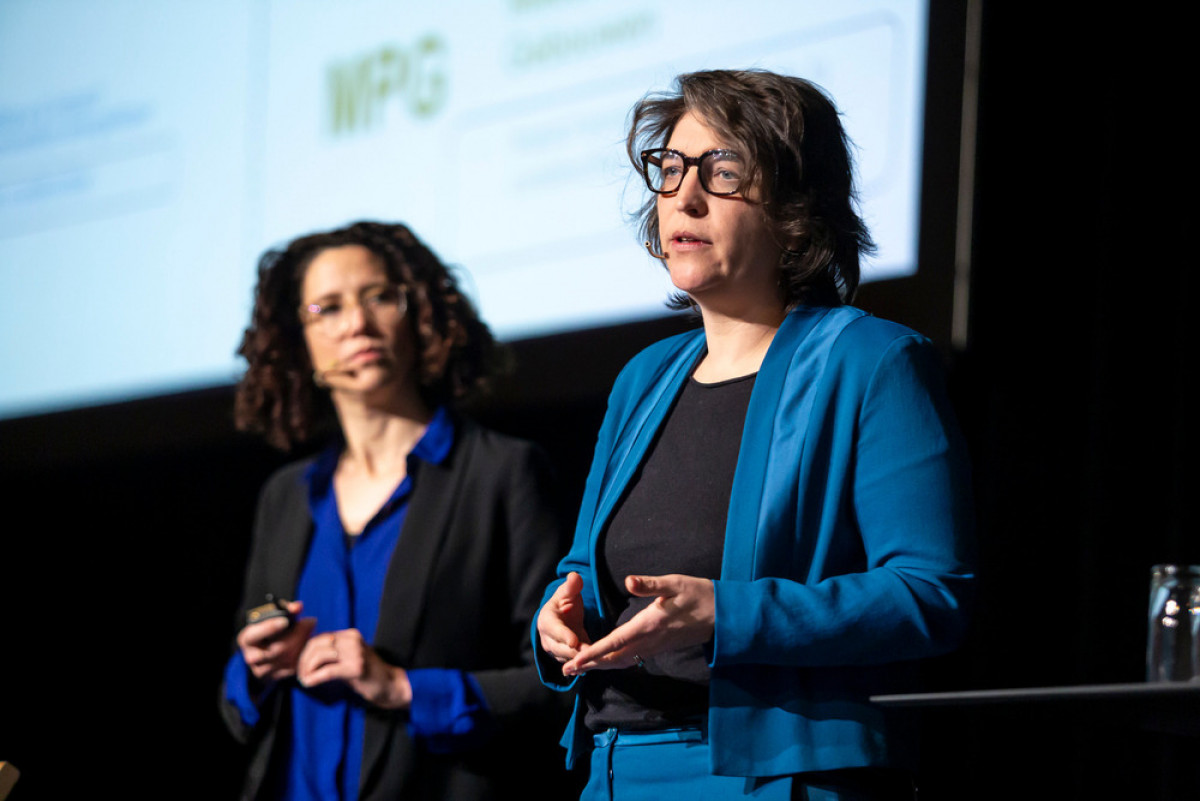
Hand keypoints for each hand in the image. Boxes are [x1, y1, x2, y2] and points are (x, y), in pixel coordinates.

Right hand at [237, 600, 315, 682]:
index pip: (254, 636)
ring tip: (311, 631)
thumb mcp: (271, 617)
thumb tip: (298, 607)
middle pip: (276, 649)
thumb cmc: (270, 630)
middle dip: (297, 635)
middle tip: (310, 622)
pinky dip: (303, 653)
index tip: (285, 621)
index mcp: (247, 639)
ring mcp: (263, 669)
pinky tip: (309, 643)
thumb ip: (285, 609)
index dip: (269, 628)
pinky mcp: (276, 677)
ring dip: (303, 643)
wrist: (265, 653)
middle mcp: (252, 656)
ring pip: (288, 658)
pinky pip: (294, 666)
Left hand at [296, 629, 411, 709]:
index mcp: (350, 635)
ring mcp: (356, 653)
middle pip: (317, 645)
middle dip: (304, 661)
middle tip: (301, 674)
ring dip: (307, 669)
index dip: (306, 652)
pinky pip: (328, 671)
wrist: (390, 685)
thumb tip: (307, 657)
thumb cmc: (368, 674)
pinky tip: (309, 683)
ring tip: (305, 679)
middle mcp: (353, 640)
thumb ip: (333, 654)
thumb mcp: (350, 658)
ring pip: (320, 656)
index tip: (301, 666)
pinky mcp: (356, 668)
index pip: (320, 638)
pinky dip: (314, 678)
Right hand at [537, 572, 590, 663]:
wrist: (562, 615)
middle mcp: (547, 639)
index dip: (564, 636)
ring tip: (596, 662)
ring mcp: (555, 651)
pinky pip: (575, 663)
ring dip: (581, 662)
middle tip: (591, 654)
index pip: (555, 630)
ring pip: (568, 659)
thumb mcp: (567, 591)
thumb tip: (574, 576)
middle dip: (575, 653)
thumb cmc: (564, 601)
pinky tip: (597, 665)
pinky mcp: (566, 658)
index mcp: (546, 621)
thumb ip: (572, 586)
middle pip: (560, 649)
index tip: (574, 641)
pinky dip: (585, 665)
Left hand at [563, 574, 714, 675]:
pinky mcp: (659, 647)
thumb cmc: (699, 595)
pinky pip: (631, 659)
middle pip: (614, 658)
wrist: (723, 616)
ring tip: (579, 669)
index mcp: (649, 625)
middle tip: (566, 671)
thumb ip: (651, 584)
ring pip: (622, 661)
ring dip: (599, 665)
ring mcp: (655, 647)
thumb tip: (629, 580)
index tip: (576, 660)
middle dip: (589, 665)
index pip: (615, 642)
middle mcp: (650, 641)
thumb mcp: (676, 583)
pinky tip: (605, 661)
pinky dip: (614, 662)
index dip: (593, 652)